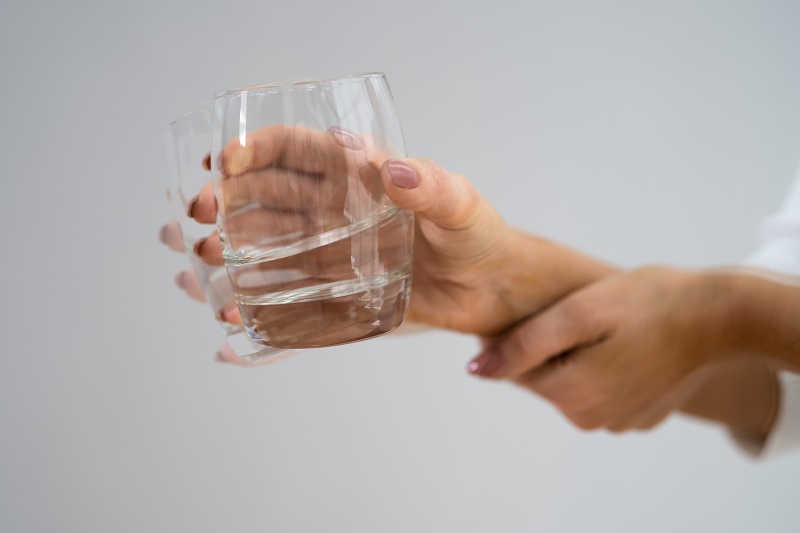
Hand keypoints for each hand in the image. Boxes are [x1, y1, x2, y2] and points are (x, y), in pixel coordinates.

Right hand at [180, 125, 614, 336]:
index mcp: (355, 175)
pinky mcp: (337, 296)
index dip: (251, 150)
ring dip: (225, 257)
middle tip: (196, 218)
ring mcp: (330, 255)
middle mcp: (333, 212)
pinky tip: (229, 323)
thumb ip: (432, 187)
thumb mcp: (461, 205)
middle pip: (262, 200)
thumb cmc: (479, 234)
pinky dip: (258, 315)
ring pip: (263, 251)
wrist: (492, 289)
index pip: (291, 150)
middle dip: (223, 204)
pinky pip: (289, 304)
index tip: (221, 162)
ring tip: (192, 268)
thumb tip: (393, 172)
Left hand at [468, 267, 740, 430]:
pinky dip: (604, 364)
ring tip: (608, 326)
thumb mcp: (579, 313)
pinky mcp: (638, 414)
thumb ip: (523, 344)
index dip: (521, 334)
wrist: (719, 317)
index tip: (546, 310)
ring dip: (578, 353)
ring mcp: (617, 421)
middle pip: (543, 375)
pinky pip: (601, 387)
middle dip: (551, 344)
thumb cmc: (648, 303)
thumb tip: (476, 370)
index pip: (514, 367)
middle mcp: (590, 419)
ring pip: (571, 379)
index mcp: (571, 396)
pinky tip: (625, 343)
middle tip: (582, 314)